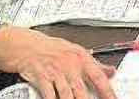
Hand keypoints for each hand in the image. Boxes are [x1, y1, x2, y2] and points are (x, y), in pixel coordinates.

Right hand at [0, 26, 115, 98]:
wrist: (27, 45)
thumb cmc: (52, 49)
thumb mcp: (76, 52)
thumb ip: (94, 64)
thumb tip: (111, 71)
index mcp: (81, 58)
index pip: (98, 76)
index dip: (107, 91)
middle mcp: (69, 64)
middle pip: (82, 89)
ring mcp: (55, 70)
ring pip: (66, 94)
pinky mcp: (41, 76)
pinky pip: (48, 93)